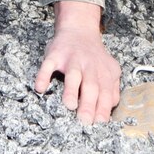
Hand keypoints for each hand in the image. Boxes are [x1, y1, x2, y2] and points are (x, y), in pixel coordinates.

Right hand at [34, 0, 120, 123]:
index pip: (106, 93)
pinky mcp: (55, 54)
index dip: (103, 109)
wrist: (79, 29)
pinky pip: (48, 65)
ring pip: (72, 75)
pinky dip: (43, 75)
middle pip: (91, 86)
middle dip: (89, 104)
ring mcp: (72, 59)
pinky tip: (40, 88)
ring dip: (71, 90)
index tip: (99, 124)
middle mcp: (89, 65)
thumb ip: (112, 89)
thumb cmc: (93, 57)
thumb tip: (110, 108)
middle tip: (84, 121)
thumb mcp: (109, 70)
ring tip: (70, 105)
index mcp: (104, 72)